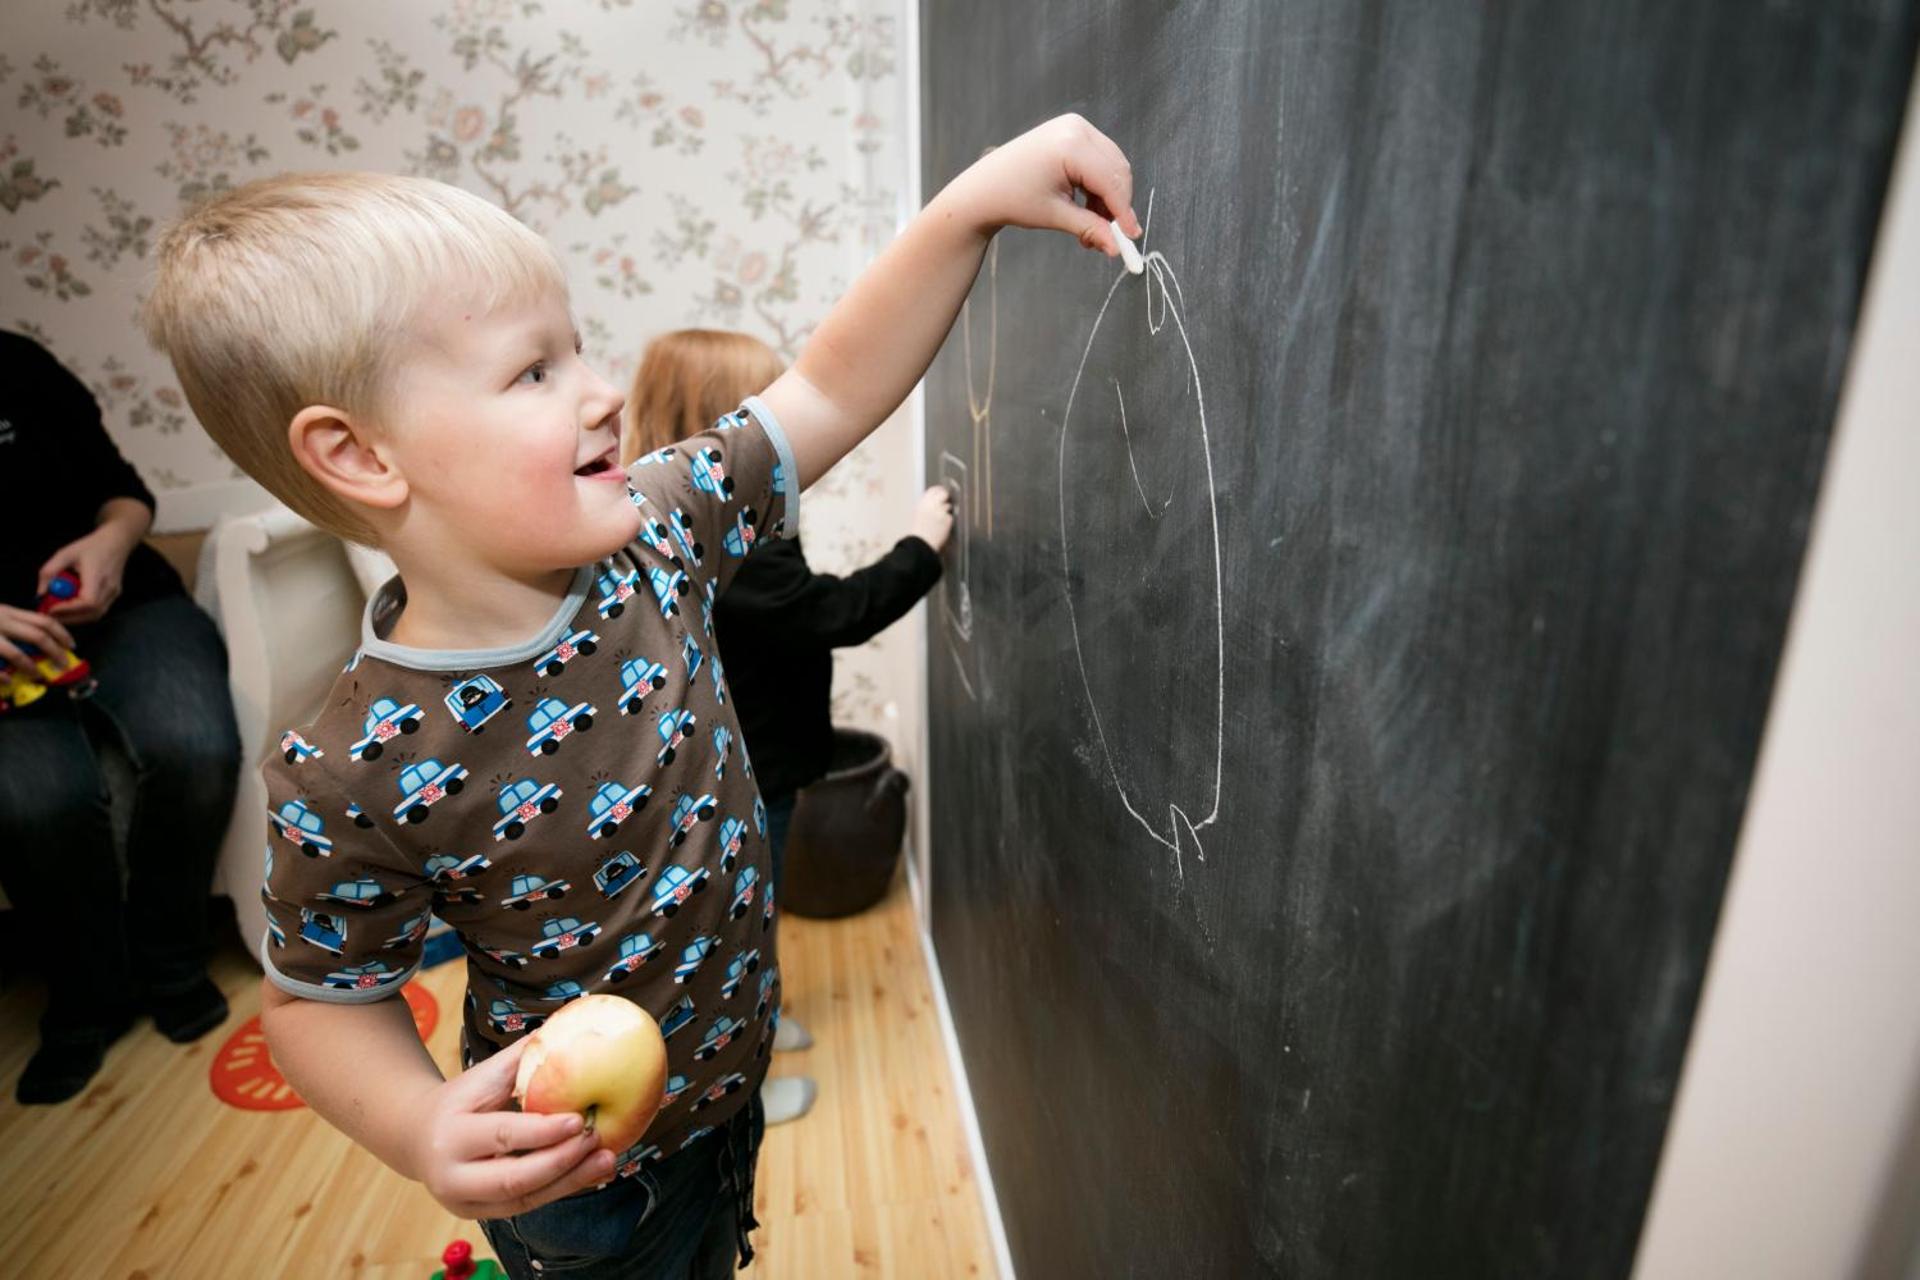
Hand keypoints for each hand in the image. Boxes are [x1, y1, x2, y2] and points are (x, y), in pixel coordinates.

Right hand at [0, 604, 75, 671]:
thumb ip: (15, 623)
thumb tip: (39, 640)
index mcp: (8, 612)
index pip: (44, 621)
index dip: (62, 634)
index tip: (71, 646)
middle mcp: (1, 622)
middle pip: (37, 636)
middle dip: (55, 652)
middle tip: (63, 665)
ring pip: (17, 654)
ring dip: (31, 668)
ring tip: (38, 676)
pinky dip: (3, 676)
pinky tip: (9, 681)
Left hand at [37, 524, 137, 624]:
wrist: (116, 543)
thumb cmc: (90, 546)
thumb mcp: (64, 554)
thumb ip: (49, 572)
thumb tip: (40, 594)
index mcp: (98, 575)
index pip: (88, 601)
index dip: (69, 608)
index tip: (51, 609)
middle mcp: (109, 588)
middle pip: (92, 613)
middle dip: (70, 618)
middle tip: (51, 616)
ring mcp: (114, 593)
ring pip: (96, 615)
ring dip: (76, 618)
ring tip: (59, 614)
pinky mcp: (114, 596)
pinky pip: (99, 611)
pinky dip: (83, 614)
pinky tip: (71, 609)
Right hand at [410, 1037, 616, 1219]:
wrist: (416, 1137)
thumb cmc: (459, 1100)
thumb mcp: (482, 1076)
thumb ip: (522, 1056)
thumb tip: (566, 1024)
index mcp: (451, 1135)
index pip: (503, 1135)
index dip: (543, 1131)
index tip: (580, 1120)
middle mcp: (452, 1176)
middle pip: (514, 1178)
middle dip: (561, 1162)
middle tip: (597, 1140)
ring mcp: (465, 1202)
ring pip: (524, 1199)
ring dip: (570, 1181)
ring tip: (606, 1159)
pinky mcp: (481, 1215)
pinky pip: (527, 1205)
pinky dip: (561, 1189)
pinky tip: (590, 1172)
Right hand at [910, 485, 955, 552]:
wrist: (921, 542)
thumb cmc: (918, 531)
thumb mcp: (919, 513)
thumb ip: (927, 504)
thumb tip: (936, 498)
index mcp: (923, 503)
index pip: (934, 490)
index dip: (939, 490)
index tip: (941, 492)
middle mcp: (932, 505)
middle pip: (944, 494)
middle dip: (945, 497)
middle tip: (945, 502)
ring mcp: (941, 511)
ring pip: (948, 506)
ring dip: (946, 511)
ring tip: (939, 521)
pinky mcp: (948, 519)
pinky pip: (950, 517)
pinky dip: (947, 521)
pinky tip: (941, 527)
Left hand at [942, 114, 1140, 257]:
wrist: (984, 187)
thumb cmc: (1013, 199)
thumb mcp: (1055, 215)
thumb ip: (1090, 228)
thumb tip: (1116, 249)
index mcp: (1070, 145)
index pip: (1111, 180)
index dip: (1124, 211)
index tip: (1131, 237)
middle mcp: (1076, 128)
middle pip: (1117, 170)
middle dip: (1116, 205)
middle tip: (1108, 236)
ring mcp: (1075, 126)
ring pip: (1111, 166)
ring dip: (1108, 197)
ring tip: (1090, 225)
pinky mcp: (1073, 132)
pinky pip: (1100, 160)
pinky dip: (1098, 185)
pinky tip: (1085, 207)